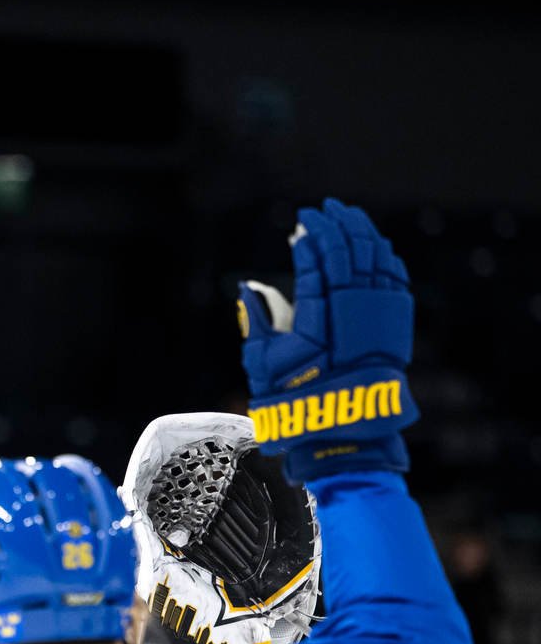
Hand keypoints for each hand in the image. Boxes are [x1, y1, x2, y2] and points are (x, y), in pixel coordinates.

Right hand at [238, 198, 416, 481]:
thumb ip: (258, 320)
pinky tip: (375, 245)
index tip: (301, 225)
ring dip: (362, 234)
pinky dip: (385, 257)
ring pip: (375, 260)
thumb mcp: (261, 364)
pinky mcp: (394, 327)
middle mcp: (351, 315)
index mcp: (316, 321)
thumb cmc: (292, 401)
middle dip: (335, 226)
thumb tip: (250, 287)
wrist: (341, 432)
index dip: (310, 240)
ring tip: (348, 216)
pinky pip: (394, 279)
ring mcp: (377, 319)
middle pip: (347, 254)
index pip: (317, 265)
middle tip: (322, 210)